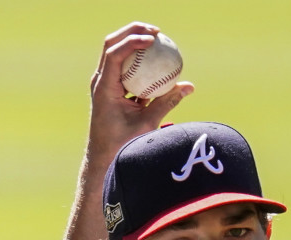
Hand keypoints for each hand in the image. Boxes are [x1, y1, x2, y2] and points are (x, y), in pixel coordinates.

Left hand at [87, 22, 193, 162]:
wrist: (103, 157)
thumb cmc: (123, 144)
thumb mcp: (147, 123)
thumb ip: (167, 102)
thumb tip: (189, 86)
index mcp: (105, 88)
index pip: (114, 54)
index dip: (133, 41)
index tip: (153, 39)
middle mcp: (101, 81)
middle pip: (112, 44)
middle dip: (133, 32)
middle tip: (156, 32)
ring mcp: (104, 83)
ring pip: (116, 52)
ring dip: (134, 42)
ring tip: (157, 39)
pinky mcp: (111, 88)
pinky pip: (124, 67)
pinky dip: (138, 60)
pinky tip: (155, 59)